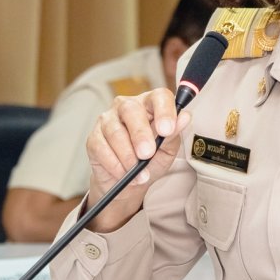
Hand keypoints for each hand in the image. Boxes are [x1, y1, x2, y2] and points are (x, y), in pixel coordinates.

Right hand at [85, 87, 191, 233]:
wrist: (130, 183)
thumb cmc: (151, 161)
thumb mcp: (168, 150)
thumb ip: (173, 134)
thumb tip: (185, 117)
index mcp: (150, 104)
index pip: (159, 96)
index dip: (164, 110)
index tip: (167, 129)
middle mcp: (127, 107)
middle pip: (131, 110)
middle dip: (140, 134)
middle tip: (147, 154)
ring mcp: (107, 120)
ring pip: (115, 131)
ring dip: (127, 155)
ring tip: (138, 172)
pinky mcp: (94, 138)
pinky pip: (101, 147)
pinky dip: (114, 164)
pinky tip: (124, 174)